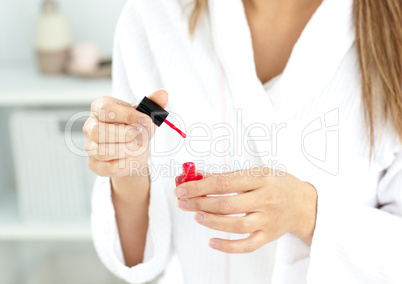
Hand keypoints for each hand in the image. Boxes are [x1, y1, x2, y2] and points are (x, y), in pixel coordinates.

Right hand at [83, 89, 167, 176]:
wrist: (135, 151)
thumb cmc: (137, 127)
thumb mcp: (146, 114)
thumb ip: (154, 103)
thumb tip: (163, 93)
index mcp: (100, 107)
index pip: (106, 109)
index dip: (127, 116)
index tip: (146, 121)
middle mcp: (91, 126)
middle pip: (98, 131)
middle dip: (123, 135)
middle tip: (139, 136)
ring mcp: (90, 146)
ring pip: (102, 151)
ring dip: (125, 150)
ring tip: (138, 147)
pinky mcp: (94, 164)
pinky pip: (108, 167)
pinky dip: (125, 164)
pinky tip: (134, 158)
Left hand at [174, 167, 316, 252]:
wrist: (305, 204)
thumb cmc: (278, 184)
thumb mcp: (257, 172)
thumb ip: (229, 176)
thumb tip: (199, 176)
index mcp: (261, 179)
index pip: (224, 183)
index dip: (199, 186)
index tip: (182, 188)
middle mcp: (265, 199)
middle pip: (227, 204)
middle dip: (200, 203)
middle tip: (183, 202)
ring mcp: (268, 220)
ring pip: (236, 225)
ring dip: (212, 221)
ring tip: (196, 216)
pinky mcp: (268, 236)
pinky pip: (247, 245)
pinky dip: (228, 246)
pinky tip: (212, 242)